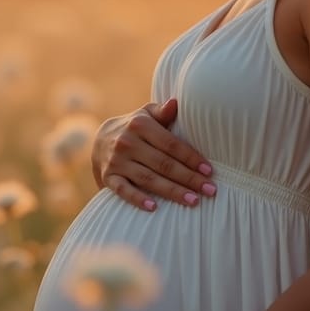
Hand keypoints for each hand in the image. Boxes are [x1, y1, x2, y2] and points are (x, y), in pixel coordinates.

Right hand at [92, 98, 215, 211]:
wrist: (99, 141)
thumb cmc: (134, 128)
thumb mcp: (146, 115)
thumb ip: (162, 112)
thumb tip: (176, 103)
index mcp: (140, 125)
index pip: (171, 144)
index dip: (191, 158)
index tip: (210, 171)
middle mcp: (127, 143)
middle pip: (163, 164)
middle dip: (189, 178)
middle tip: (210, 190)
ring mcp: (117, 161)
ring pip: (148, 179)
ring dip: (172, 191)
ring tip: (193, 201)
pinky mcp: (108, 177)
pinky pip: (123, 190)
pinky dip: (137, 199)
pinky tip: (154, 208)